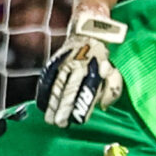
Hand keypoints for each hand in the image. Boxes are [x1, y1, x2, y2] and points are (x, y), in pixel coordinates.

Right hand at [35, 9, 128, 126]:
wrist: (87, 32)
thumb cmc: (102, 59)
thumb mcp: (113, 71)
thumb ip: (112, 90)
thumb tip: (103, 106)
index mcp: (95, 69)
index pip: (88, 91)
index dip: (83, 106)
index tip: (79, 120)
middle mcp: (78, 66)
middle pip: (69, 90)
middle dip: (64, 108)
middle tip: (60, 123)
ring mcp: (64, 64)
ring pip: (56, 86)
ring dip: (52, 104)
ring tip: (49, 120)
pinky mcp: (55, 62)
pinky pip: (47, 78)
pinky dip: (43, 92)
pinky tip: (42, 105)